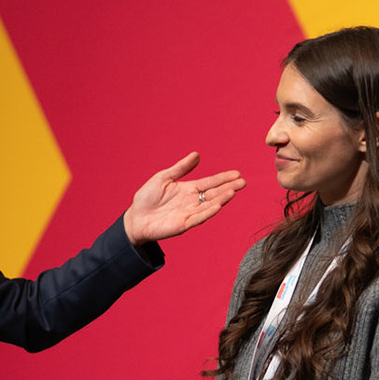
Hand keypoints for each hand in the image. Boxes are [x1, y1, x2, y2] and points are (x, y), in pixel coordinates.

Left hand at [122, 152, 245, 244]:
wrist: (135, 218)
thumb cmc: (147, 198)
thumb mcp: (164, 177)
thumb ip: (181, 168)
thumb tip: (197, 155)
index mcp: (188, 189)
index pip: (210, 183)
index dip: (223, 178)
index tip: (237, 173)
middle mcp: (192, 201)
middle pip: (214, 193)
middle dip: (228, 188)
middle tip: (243, 182)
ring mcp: (189, 213)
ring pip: (209, 205)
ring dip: (221, 199)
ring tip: (233, 192)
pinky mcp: (183, 224)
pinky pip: (198, 217)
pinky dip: (208, 211)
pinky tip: (218, 205)